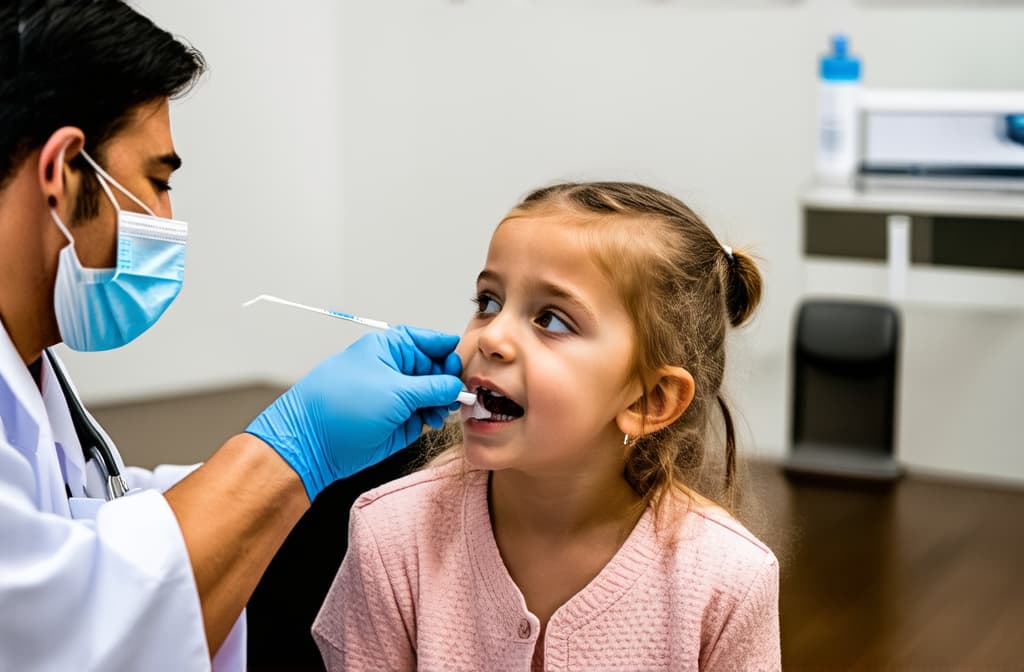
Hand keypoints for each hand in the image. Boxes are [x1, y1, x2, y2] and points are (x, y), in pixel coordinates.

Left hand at [246, 326, 463, 500]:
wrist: (314, 442)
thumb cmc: (340, 405)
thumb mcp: (395, 391)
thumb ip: (433, 387)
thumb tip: (457, 385)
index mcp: (390, 347)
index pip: (429, 341)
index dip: (448, 352)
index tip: (461, 366)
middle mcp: (394, 369)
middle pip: (436, 368)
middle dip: (450, 379)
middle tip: (460, 392)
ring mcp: (397, 395)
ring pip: (434, 393)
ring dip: (443, 401)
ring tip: (443, 410)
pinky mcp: (397, 419)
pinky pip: (425, 414)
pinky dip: (433, 417)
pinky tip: (433, 420)